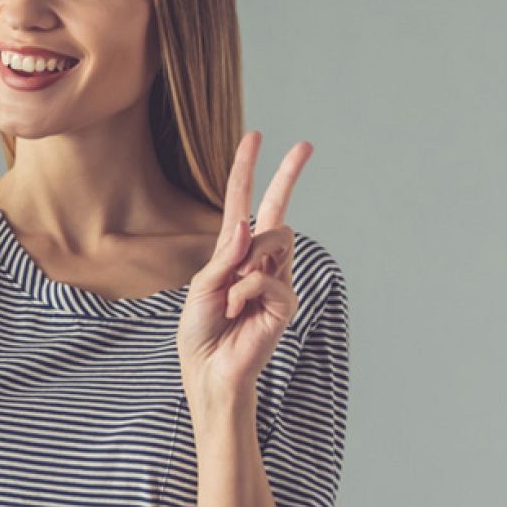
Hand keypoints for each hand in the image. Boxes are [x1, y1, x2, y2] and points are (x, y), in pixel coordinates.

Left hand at [178, 131, 313, 417]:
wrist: (208, 369)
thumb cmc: (200, 330)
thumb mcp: (201, 286)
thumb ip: (223, 257)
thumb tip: (245, 229)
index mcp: (234, 252)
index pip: (244, 205)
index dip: (248, 171)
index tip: (257, 137)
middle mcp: (259, 261)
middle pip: (278, 209)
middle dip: (288, 176)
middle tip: (306, 145)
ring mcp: (275, 279)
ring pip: (275, 239)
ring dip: (246, 262)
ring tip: (232, 294)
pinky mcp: (284, 302)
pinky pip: (266, 278)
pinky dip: (245, 292)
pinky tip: (238, 311)